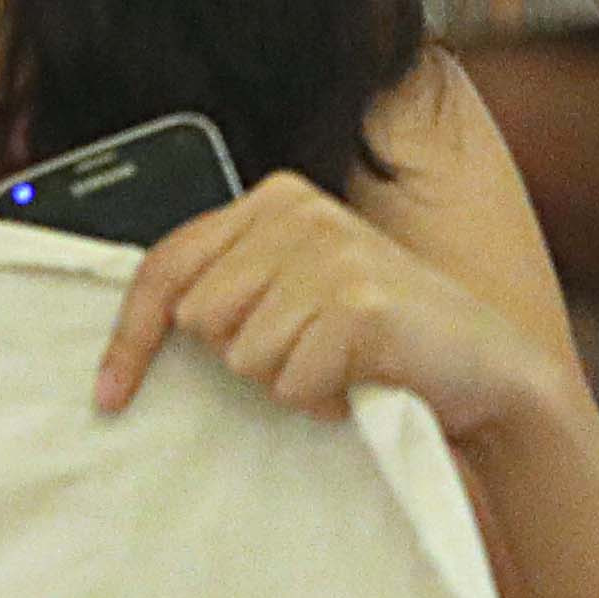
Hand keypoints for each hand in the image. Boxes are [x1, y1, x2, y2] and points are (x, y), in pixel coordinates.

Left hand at [90, 166, 584, 449]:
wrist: (487, 368)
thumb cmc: (384, 338)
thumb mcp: (301, 290)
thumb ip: (235, 286)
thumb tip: (148, 327)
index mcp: (276, 199)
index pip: (166, 264)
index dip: (129, 337)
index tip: (111, 393)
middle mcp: (300, 212)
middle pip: (198, 318)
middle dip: (244, 355)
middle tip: (307, 351)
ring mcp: (332, 253)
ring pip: (241, 356)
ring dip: (288, 379)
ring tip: (339, 362)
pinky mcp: (358, 304)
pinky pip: (289, 382)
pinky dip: (321, 398)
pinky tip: (360, 378)